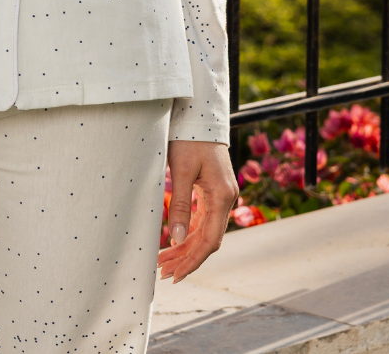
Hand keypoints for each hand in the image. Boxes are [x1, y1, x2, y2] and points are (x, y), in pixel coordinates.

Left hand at [157, 140, 237, 283]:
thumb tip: (175, 239)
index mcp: (222, 196)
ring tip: (163, 261)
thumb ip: (180, 206)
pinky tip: (174, 241)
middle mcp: (226, 198)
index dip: (193, 260)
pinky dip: (188, 231)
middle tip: (162, 272)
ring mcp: (221, 194)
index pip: (210, 241)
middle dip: (185, 257)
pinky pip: (203, 218)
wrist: (199, 114)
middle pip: (207, 239)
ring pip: (204, 230)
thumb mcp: (181, 171)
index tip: (176, 275)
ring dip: (185, 246)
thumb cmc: (189, 138)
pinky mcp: (214, 190)